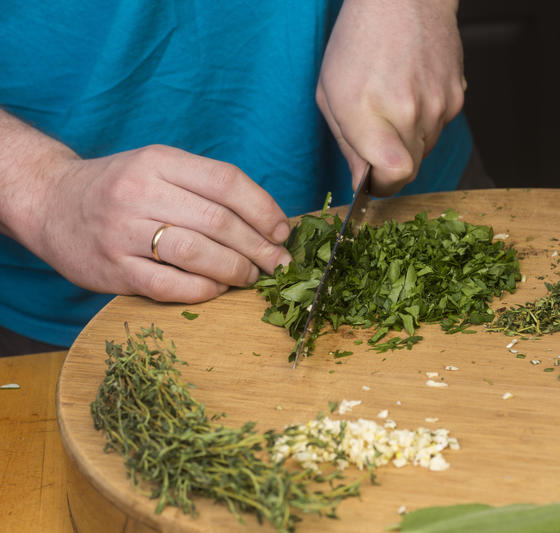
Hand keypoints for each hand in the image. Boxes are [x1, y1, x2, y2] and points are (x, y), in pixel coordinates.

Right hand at [20, 145, 290, 302]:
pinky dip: (203, 290)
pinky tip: (217, 288)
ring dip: (235, 270)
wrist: (51, 204)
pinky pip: (170, 285)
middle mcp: (140, 192)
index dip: (264, 210)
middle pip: (218, 222)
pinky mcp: (112, 269)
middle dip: (259, 247)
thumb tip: (269, 223)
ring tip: (251, 277)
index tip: (283, 232)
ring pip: (197, 254)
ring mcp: (123, 232)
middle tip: (278, 263)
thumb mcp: (160, 168)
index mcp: (159, 161)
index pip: (227, 182)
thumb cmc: (122, 188)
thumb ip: (207, 187)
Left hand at [316, 0, 464, 195]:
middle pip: (410, 169)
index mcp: (370, 113)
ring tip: (393, 104)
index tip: (372, 180)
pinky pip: (440, 127)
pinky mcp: (458, 97)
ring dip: (408, 140)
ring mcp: (439, 105)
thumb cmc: (359, 41)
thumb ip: (347, 145)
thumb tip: (361, 182)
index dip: (382, 185)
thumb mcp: (330, 94)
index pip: (393, 176)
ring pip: (425, 149)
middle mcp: (410, 112)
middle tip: (376, 136)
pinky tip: (411, 92)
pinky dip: (425, 120)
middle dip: (391, 164)